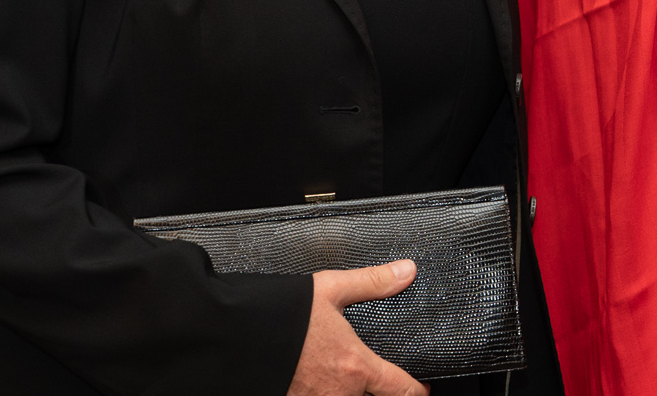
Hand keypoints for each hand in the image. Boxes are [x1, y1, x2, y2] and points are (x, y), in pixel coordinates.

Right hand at [287, 260, 428, 395]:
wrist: (235, 336)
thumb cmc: (282, 315)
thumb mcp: (331, 290)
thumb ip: (372, 283)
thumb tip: (406, 271)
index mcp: (355, 366)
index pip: (401, 390)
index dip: (416, 391)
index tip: (420, 390)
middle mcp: (338, 394)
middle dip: (373, 391)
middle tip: (376, 381)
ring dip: (346, 394)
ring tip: (342, 379)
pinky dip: (320, 394)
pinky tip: (314, 381)